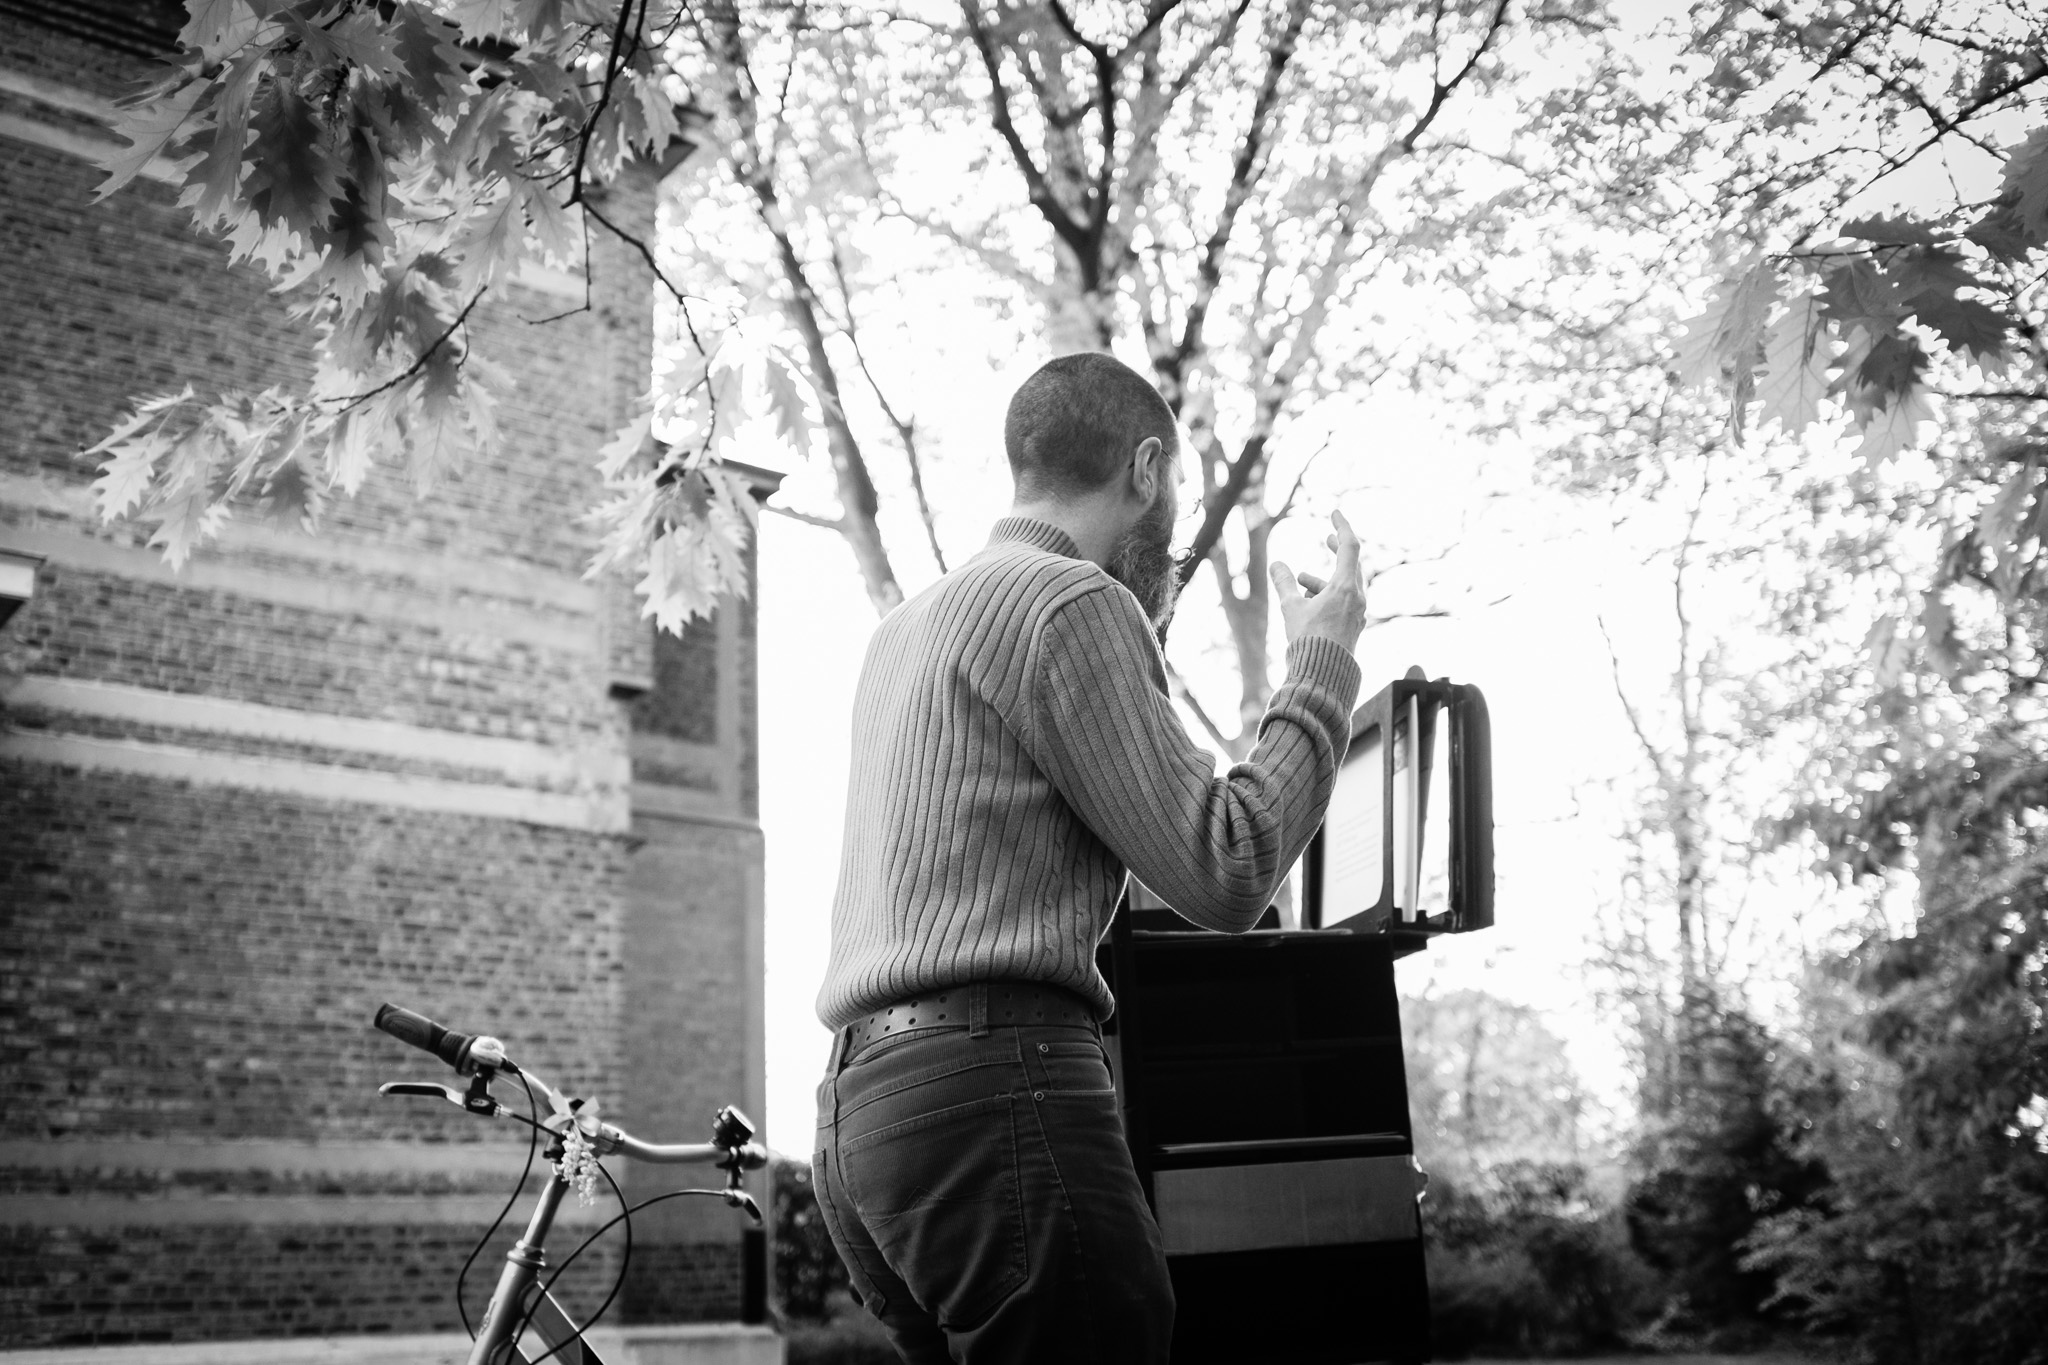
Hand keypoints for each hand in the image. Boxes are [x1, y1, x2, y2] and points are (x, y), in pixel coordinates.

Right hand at [1269, 510, 1366, 653]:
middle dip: (1337, 550)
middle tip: (1328, 539)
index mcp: (1345, 587)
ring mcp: (1357, 612)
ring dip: (1323, 580)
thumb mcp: (1291, 607)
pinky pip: (1343, 601)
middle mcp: (1356, 598)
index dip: (1342, 526)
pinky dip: (1327, 595)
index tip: (1335, 513)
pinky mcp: (1353, 625)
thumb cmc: (1308, 640)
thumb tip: (1276, 564)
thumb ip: (1284, 583)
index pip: (1349, 546)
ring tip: (1301, 582)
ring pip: (1344, 585)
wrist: (1323, 674)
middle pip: (1350, 564)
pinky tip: (1308, 603)